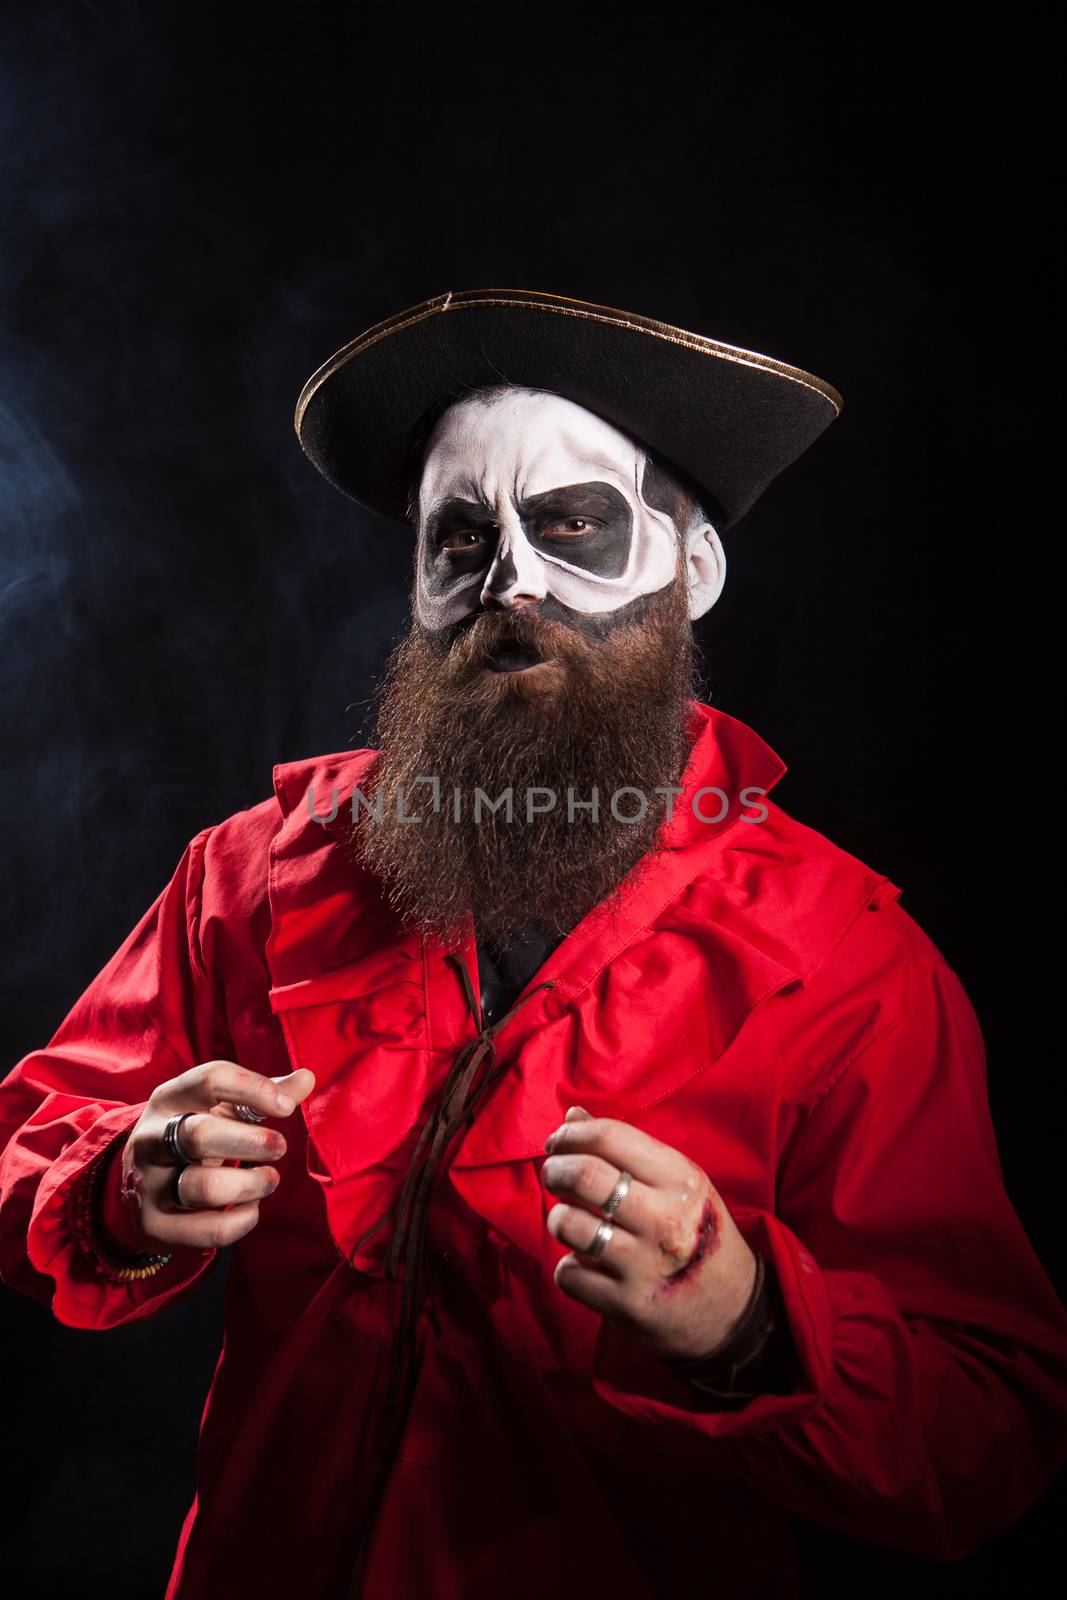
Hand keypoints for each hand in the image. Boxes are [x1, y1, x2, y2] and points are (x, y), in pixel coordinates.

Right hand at [113, 1061, 315, 1252]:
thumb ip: (262, 1095)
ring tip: (270, 1179)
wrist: (135, 1187)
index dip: (255, 1089)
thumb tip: (307, 1078)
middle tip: (280, 1147)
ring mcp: (150, 1184)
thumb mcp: (218, 1108)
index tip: (286, 1107)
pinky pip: (208, 1230)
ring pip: (204, 1187)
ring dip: (250, 1184)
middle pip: (200, 1136)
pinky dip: (241, 1221)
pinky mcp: (155, 1225)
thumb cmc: (192, 1136)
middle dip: (252, 1142)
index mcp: (170, 1098)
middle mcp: (151, 1138)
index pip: (210, 1079)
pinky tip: (252, 1208)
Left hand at [541, 1107, 756, 1362]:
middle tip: (553, 1174)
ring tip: (568, 1219)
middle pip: (583, 1175)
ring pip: (568, 1224)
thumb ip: (626, 1148)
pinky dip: (568, 1267)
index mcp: (680, 1179)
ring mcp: (645, 1263)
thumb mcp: (678, 1182)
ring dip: (558, 1217)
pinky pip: (569, 1274)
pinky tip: (585, 1263)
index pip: (609, 1136)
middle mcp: (664, 1218)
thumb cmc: (697, 1230)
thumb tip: (572, 1115)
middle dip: (554, 1169)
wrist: (734, 1306)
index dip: (570, 1134)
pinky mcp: (627, 1304)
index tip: (558, 1142)